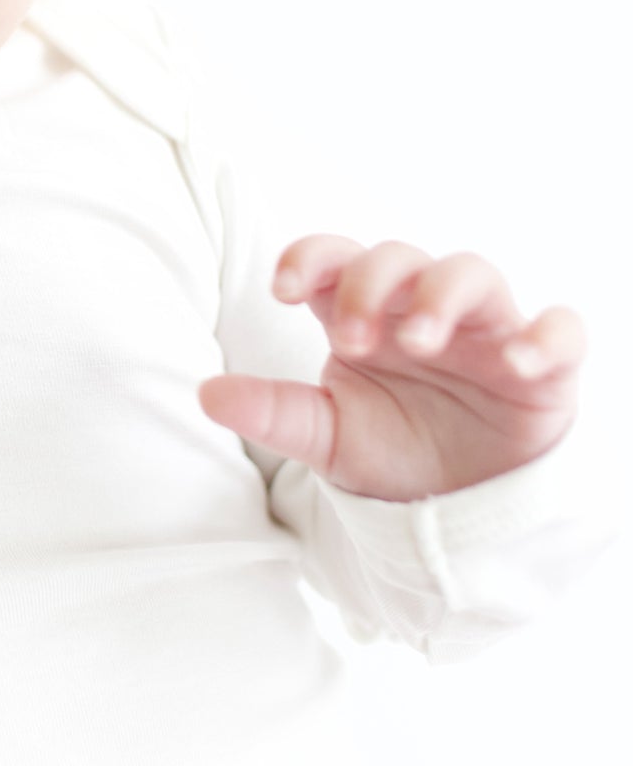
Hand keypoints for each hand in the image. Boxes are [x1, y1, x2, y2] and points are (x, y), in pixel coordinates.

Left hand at [197, 234, 586, 500]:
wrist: (458, 507)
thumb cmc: (391, 449)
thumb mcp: (326, 437)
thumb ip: (273, 412)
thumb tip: (206, 394)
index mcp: (364, 314)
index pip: (335, 257)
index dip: (310, 258)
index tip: (283, 289)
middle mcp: (421, 309)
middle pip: (397, 258)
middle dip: (370, 285)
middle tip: (350, 338)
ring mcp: (485, 332)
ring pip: (472, 272)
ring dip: (442, 296)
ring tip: (419, 343)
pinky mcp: (544, 368)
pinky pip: (560, 330)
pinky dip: (546, 336)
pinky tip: (520, 361)